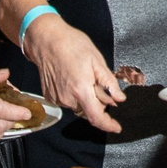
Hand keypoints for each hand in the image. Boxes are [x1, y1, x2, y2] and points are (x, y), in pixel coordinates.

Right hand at [26, 12, 125, 132]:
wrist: (47, 40)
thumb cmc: (72, 45)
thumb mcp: (97, 60)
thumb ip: (109, 82)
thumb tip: (119, 99)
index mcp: (81, 90)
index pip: (97, 117)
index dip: (108, 125)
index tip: (116, 127)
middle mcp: (68, 98)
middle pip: (89, 110)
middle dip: (98, 102)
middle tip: (97, 81)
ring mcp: (58, 99)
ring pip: (79, 106)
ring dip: (86, 97)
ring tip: (83, 75)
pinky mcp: (51, 97)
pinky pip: (68, 101)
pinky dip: (75, 94)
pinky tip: (73, 78)